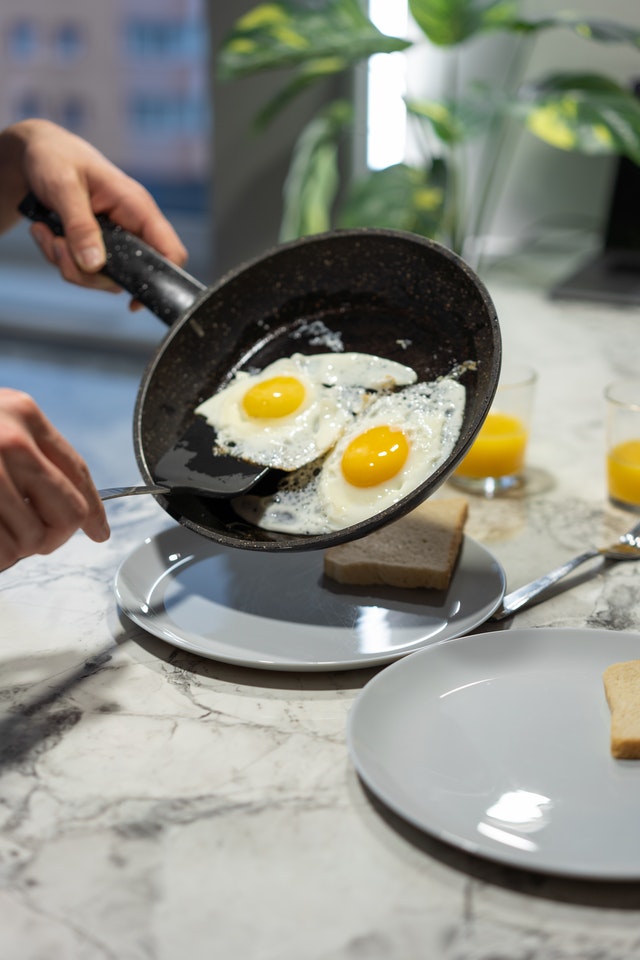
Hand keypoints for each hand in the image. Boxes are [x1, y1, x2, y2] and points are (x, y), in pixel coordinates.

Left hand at [0, 118, 186, 300]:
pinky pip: (82, 270)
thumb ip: (80, 226)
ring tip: (47, 233)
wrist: (35, 153)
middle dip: (86, 272)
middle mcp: (130, 227)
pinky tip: (48, 233)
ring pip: (100, 277)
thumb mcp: (64, 187)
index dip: (161, 280)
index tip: (134, 301)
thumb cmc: (55, 157)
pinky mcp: (96, 246)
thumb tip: (94, 264)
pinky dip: (59, 258)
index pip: (170, 251)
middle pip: (127, 276)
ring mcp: (113, 240)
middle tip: (58, 246)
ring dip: (67, 264)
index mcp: (137, 208)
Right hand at [0, 388, 109, 570]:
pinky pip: (1, 549)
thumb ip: (29, 451)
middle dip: (54, 536)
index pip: (77, 472)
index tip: (100, 532)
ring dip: (16, 549)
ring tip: (1, 535)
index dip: (94, 510)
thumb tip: (65, 505)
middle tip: (35, 540)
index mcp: (24, 415)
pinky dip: (0, 559)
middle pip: (67, 512)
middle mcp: (11, 441)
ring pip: (32, 537)